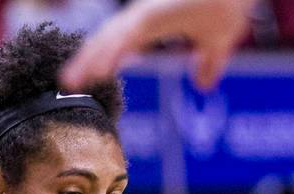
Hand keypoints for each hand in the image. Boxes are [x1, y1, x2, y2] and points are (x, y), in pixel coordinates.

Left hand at [59, 0, 249, 91]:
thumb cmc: (227, 2)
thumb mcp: (220, 41)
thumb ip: (210, 62)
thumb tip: (204, 86)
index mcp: (153, 23)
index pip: (119, 46)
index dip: (100, 61)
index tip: (83, 81)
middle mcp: (144, 16)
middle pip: (108, 41)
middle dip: (85, 62)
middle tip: (66, 83)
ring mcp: (147, 11)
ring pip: (111, 38)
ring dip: (91, 60)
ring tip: (71, 81)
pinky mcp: (154, 10)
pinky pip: (128, 35)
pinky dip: (112, 52)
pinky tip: (99, 69)